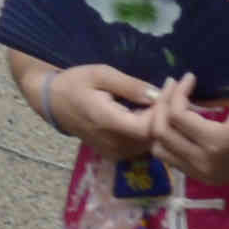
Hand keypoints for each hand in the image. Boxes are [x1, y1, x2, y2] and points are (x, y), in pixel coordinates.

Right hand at [31, 61, 180, 160]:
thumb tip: (157, 94)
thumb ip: (130, 86)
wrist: (52, 103)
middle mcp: (113, 143)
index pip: (149, 127)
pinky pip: (142, 145)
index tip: (172, 84)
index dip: (166, 109)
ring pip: (151, 143)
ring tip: (168, 97)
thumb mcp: (101, 75)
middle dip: (169, 113)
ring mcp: (115, 152)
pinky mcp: (116, 154)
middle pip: (154, 137)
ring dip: (162, 121)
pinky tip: (153, 111)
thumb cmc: (75, 83)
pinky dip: (152, 129)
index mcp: (107, 122)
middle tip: (176, 88)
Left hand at [144, 87, 228, 187]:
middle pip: (161, 133)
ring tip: (172, 105)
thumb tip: (186, 89)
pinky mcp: (205, 178)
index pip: (176, 115)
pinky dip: (169, 141)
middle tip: (173, 87)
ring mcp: (203, 174)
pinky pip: (172, 160)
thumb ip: (214, 93)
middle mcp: (205, 162)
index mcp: (216, 142)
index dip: (176, 92)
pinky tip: (180, 123)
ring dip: (160, 125)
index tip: (189, 77)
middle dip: (162, 105)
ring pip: (160, 150)